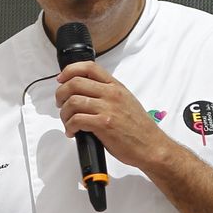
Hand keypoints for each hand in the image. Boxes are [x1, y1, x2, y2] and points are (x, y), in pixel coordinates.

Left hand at [55, 60, 173, 169]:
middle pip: (75, 83)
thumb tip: (85, 93)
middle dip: (61, 93)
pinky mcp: (104, 124)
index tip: (61, 79)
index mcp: (116, 86)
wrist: (151, 146)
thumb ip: (108, 94)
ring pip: (73, 101)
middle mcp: (111, 94)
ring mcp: (108, 108)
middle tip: (60, 104)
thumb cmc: (139, 128)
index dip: (70, 71)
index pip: (89, 67)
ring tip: (67, 122)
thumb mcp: (126, 101)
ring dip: (64, 113)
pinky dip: (69, 126)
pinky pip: (77, 120)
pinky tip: (72, 132)